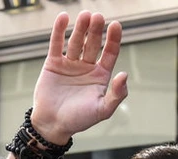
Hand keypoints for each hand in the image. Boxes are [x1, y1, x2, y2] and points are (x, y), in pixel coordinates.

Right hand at [31, 11, 128, 143]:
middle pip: (93, 44)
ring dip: (80, 28)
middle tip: (98, 16)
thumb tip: (124, 75)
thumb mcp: (102, 110)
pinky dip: (59, 31)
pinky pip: (57, 44)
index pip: (110, 53)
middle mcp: (87, 67)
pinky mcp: (53, 63)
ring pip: (76, 41)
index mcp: (101, 76)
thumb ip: (116, 95)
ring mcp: (70, 63)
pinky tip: (64, 18)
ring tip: (85, 15)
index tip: (116, 25)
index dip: (113, 39)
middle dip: (96, 30)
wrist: (53, 124)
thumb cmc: (79, 120)